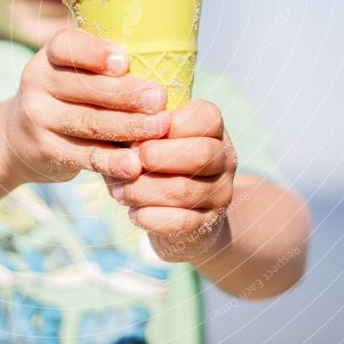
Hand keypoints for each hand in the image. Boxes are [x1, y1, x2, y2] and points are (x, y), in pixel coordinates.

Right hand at [2, 27, 170, 184]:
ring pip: (88, 122)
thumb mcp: (72, 73)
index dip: (95, 53)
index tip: (124, 61)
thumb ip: (103, 67)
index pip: (66, 46)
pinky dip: (112, 162)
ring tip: (159, 127)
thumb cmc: (66, 96)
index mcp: (49, 58)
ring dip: (128, 126)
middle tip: (160, 98)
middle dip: (126, 94)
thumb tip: (158, 61)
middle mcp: (38, 85)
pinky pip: (85, 156)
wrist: (18, 137)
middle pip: (84, 88)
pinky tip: (134, 165)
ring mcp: (39, 120)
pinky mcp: (46, 151)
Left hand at [104, 100, 237, 263]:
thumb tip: (119, 129)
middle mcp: (225, 159)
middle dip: (156, 157)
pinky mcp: (208, 226)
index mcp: (214, 130)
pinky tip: (133, 213)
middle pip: (200, 154)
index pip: (204, 117)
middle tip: (128, 163)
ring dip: (143, 190)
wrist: (183, 218)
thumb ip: (138, 130)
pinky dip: (150, 218)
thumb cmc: (158, 165)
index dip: (166, 124)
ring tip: (119, 191)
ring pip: (185, 190)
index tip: (138, 134)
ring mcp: (221, 194)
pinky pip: (181, 222)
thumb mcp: (151, 140)